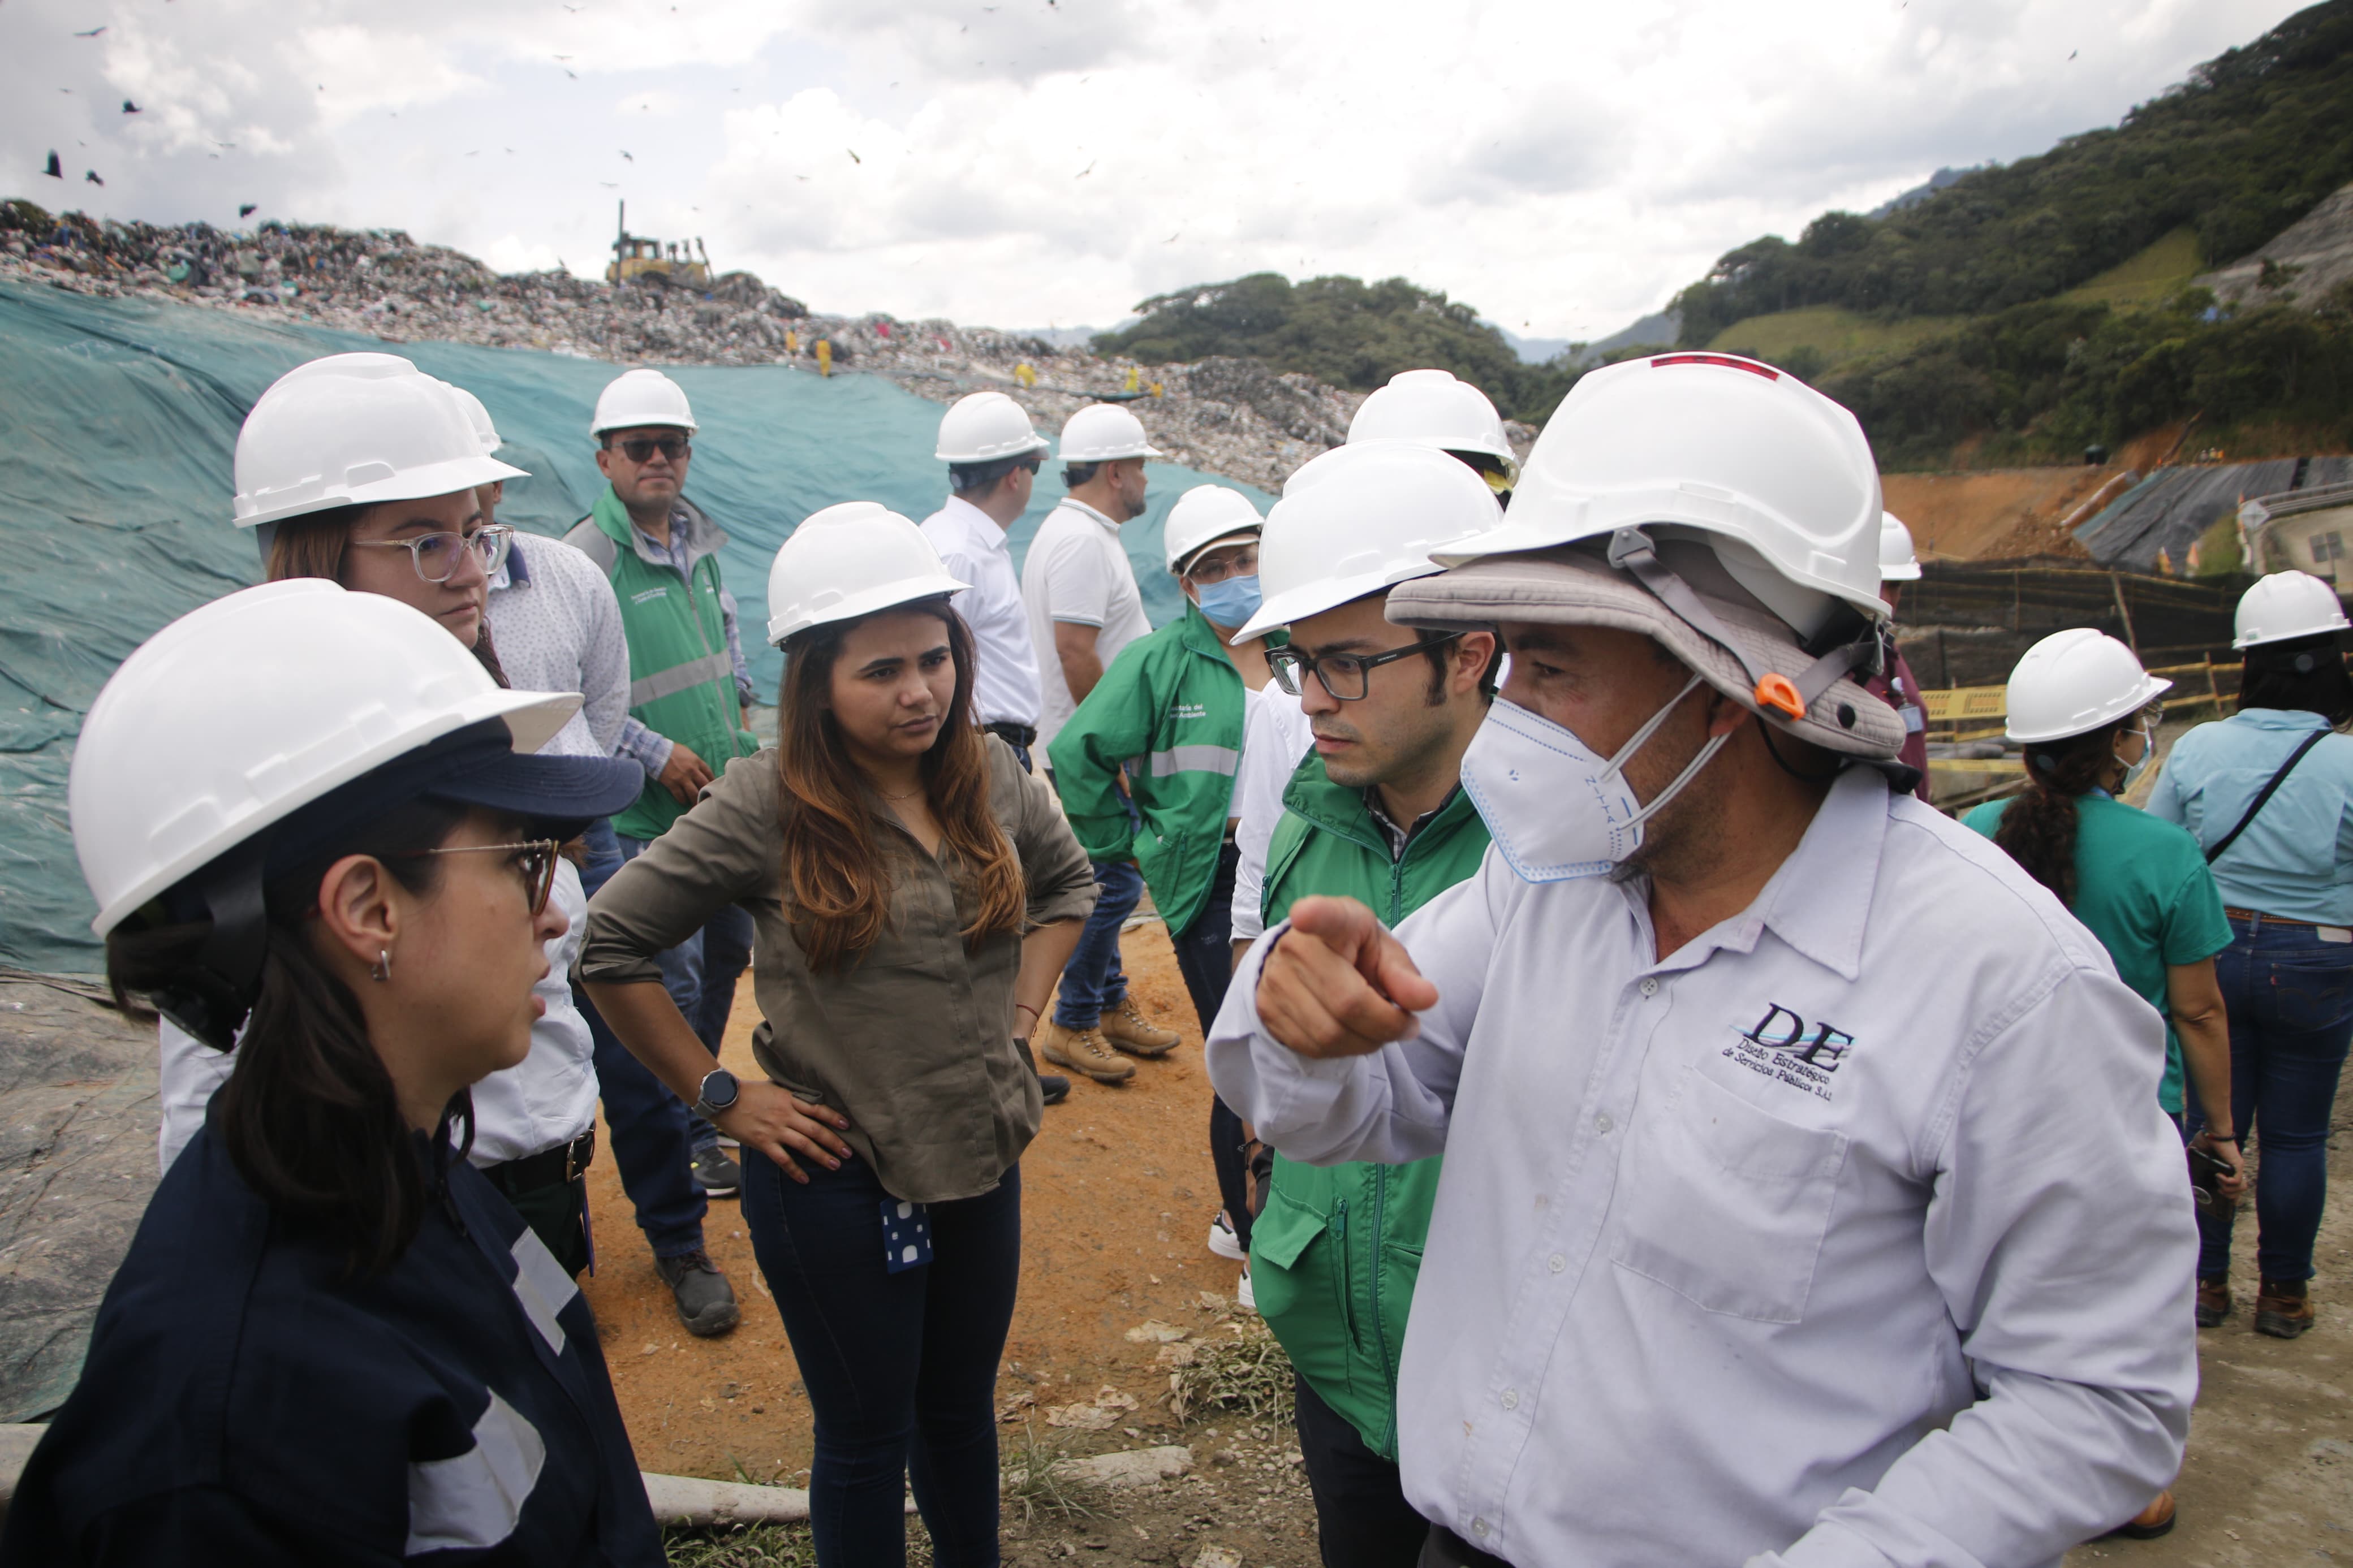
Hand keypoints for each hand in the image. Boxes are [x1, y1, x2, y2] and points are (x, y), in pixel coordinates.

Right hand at [659, 741, 715, 803]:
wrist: (656, 751)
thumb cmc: (672, 750)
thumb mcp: (687, 752)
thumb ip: (695, 761)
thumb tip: (700, 769)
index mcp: (697, 761)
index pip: (709, 773)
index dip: (712, 781)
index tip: (712, 786)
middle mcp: (692, 770)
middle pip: (703, 785)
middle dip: (705, 792)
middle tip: (706, 798)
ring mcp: (682, 778)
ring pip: (693, 793)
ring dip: (695, 800)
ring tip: (695, 804)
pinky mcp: (672, 783)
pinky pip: (680, 795)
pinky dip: (682, 799)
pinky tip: (683, 801)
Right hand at [718, 1080, 853, 1183]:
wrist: (724, 1099)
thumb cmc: (749, 1092)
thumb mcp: (774, 1088)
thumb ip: (791, 1096)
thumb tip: (808, 1099)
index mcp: (789, 1099)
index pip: (818, 1109)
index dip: (834, 1117)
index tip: (847, 1125)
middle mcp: (785, 1115)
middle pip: (816, 1130)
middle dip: (834, 1142)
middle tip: (849, 1153)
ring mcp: (774, 1129)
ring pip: (804, 1145)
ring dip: (821, 1156)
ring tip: (835, 1165)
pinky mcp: (763, 1142)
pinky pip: (783, 1159)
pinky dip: (795, 1170)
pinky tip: (804, 1179)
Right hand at [1255, 895, 1438, 1058]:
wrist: (1304, 961)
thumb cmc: (1353, 953)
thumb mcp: (1384, 952)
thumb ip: (1404, 974)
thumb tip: (1427, 999)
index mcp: (1333, 922)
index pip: (1323, 916)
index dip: (1314, 915)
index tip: (1305, 914)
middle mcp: (1295, 947)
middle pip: (1347, 1002)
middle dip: (1387, 1025)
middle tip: (1407, 1025)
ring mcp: (1276, 981)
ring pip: (1331, 1034)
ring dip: (1367, 1043)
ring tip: (1381, 1030)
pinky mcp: (1267, 1011)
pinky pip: (1314, 1048)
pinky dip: (1343, 1050)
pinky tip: (1353, 1034)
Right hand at [2194, 1131, 2247, 1199]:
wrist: (2213, 1130)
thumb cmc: (2205, 1138)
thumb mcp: (2195, 1153)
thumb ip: (2189, 1160)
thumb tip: (2178, 1168)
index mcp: (2226, 1168)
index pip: (2234, 1186)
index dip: (2232, 1196)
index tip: (2225, 1201)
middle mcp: (2234, 1170)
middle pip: (2240, 1191)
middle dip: (2230, 1197)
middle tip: (2219, 1192)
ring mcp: (2237, 1168)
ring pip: (2241, 1187)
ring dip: (2229, 1191)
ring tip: (2220, 1186)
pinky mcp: (2237, 1165)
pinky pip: (2236, 1181)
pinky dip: (2227, 1182)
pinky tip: (2218, 1176)